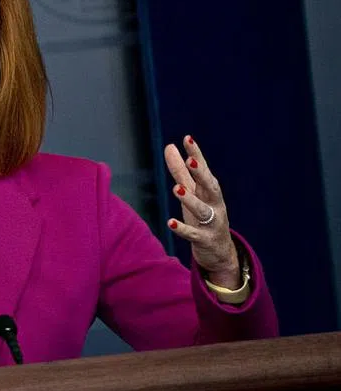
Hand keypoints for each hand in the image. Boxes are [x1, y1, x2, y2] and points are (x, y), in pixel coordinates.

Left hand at [164, 135, 240, 287]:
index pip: (203, 170)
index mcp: (209, 191)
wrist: (220, 252)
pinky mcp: (205, 240)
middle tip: (190, 160)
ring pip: (202, 210)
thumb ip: (180, 171)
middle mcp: (214, 204)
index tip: (187, 138)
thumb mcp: (192, 193)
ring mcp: (212, 223)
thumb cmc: (204, 217)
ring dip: (190, 199)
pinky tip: (170, 223)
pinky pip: (194, 234)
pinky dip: (183, 229)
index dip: (196, 154)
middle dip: (201, 173)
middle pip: (209, 186)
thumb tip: (169, 146)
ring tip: (177, 188)